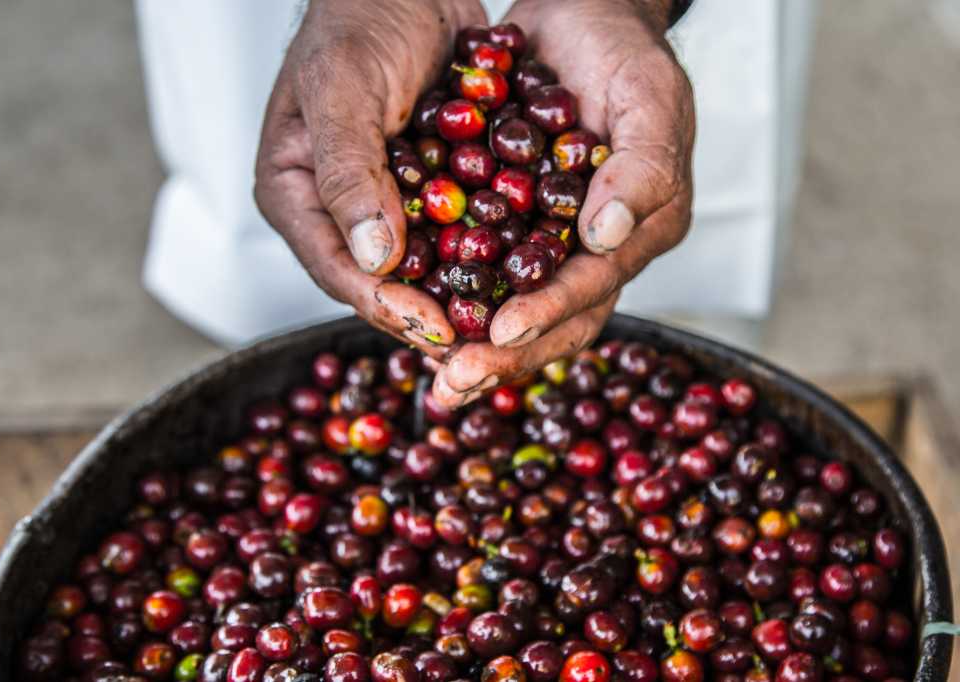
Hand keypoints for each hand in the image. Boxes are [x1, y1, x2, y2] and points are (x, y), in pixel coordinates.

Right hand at [254, 0, 486, 355]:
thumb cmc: (356, 21)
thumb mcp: (341, 90)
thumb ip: (349, 172)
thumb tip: (373, 258)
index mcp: (295, 194)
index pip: (335, 268)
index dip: (383, 303)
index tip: (432, 328)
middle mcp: (339, 210)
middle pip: (381, 281)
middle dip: (428, 315)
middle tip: (478, 346)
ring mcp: (387, 202)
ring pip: (423, 266)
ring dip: (461, 297)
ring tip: (504, 326)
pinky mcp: (430, 188)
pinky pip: (456, 231)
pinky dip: (485, 254)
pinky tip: (521, 276)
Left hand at [433, 0, 694, 406]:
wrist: (581, 18)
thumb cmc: (624, 53)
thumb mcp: (649, 99)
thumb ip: (641, 170)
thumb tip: (602, 239)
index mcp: (638, 230)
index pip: (594, 287)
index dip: (549, 312)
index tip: (501, 332)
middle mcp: (595, 248)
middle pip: (554, 319)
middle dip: (506, 355)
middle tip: (455, 380)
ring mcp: (551, 241)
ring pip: (514, 306)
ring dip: (476, 345)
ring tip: (436, 375)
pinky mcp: (511, 223)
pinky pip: (480, 270)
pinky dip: (453, 298)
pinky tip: (415, 316)